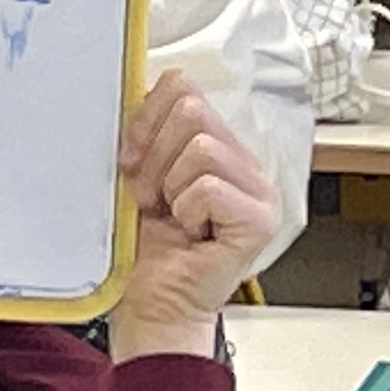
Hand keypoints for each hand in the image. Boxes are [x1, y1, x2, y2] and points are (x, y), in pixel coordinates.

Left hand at [109, 73, 277, 354]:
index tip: (129, 158)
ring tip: (172, 215)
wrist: (153, 305)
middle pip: (192, 109)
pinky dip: (186, 211)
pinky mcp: (259, 220)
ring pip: (201, 148)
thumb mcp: (137, 176)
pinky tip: (190, 232)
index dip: (146, 117)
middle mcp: (242, 162)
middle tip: (151, 196)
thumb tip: (130, 89)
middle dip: (155, 156)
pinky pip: (208, 187)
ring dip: (171, 187)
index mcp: (216, 143)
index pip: (182, 85)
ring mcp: (258, 190)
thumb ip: (143, 133)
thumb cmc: (146, 248)